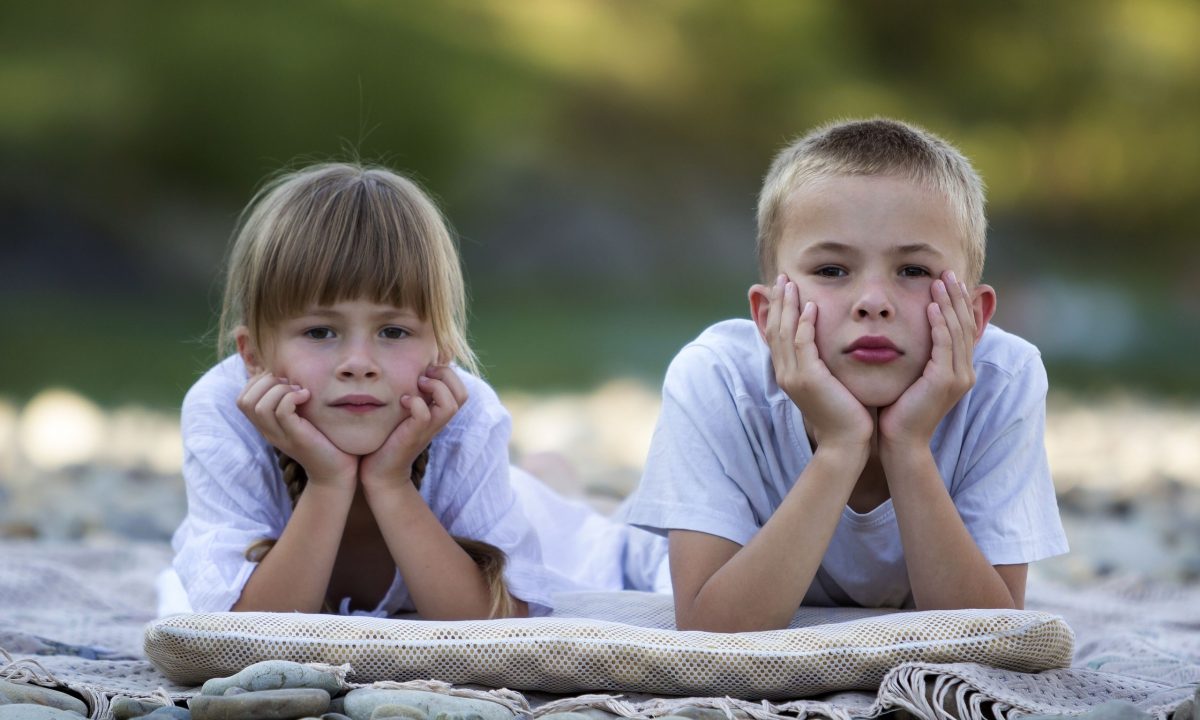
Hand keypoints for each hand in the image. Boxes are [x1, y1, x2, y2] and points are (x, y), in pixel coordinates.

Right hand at [237, 371, 357, 488]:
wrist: (337, 471)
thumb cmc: (324, 439)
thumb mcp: (303, 416)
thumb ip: (291, 400)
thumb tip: (289, 374)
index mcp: (266, 425)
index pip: (242, 399)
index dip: (258, 382)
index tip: (283, 381)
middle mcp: (268, 431)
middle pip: (245, 401)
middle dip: (265, 383)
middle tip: (290, 385)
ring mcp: (280, 436)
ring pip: (260, 406)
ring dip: (280, 390)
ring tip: (300, 392)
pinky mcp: (296, 438)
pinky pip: (281, 412)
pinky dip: (292, 397)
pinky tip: (307, 397)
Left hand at [360, 365, 469, 491]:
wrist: (381, 470)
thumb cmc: (390, 437)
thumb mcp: (405, 412)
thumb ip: (413, 395)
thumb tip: (411, 371)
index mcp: (439, 413)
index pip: (461, 389)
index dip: (448, 373)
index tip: (426, 370)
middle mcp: (438, 421)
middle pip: (462, 394)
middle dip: (446, 375)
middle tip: (424, 374)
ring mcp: (428, 429)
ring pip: (450, 405)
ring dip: (435, 388)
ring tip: (417, 385)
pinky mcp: (413, 435)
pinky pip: (424, 415)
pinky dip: (415, 402)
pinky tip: (403, 401)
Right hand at [757, 275, 873, 452]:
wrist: (847, 442)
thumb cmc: (844, 414)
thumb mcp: (828, 385)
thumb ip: (821, 365)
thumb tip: (825, 349)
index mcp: (787, 374)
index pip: (776, 336)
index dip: (777, 312)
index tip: (782, 290)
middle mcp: (785, 373)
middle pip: (775, 330)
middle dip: (777, 302)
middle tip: (781, 279)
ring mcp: (794, 376)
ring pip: (784, 332)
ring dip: (787, 305)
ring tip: (791, 283)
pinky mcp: (809, 378)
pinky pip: (802, 343)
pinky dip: (804, 322)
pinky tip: (810, 305)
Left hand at [879, 271, 977, 448]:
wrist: (900, 440)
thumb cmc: (899, 409)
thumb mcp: (912, 375)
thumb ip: (918, 355)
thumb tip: (907, 331)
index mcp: (959, 370)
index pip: (962, 328)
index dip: (958, 303)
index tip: (948, 280)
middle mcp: (964, 372)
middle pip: (964, 324)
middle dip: (956, 296)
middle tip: (947, 272)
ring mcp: (958, 377)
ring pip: (956, 331)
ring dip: (948, 303)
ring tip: (939, 280)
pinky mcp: (945, 381)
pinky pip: (944, 345)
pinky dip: (939, 324)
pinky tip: (932, 306)